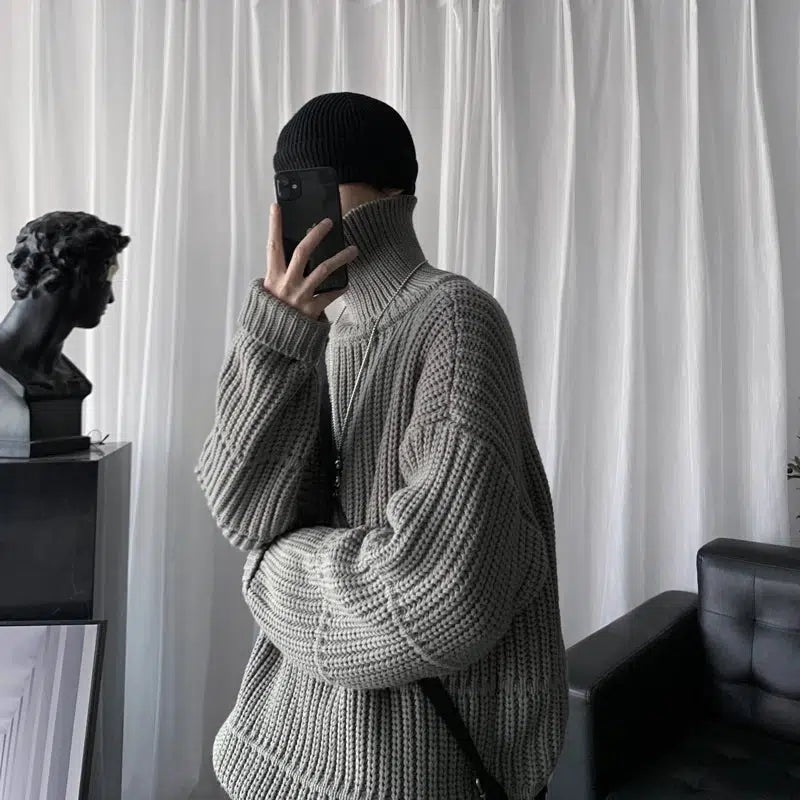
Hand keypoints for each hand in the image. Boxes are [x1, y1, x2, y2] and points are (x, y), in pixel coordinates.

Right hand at [263, 203, 357, 321]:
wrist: (273, 342)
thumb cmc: (273, 313)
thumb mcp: (270, 290)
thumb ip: (281, 274)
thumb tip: (299, 255)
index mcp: (273, 276)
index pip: (273, 246)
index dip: (274, 226)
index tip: (277, 207)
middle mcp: (286, 283)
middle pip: (303, 252)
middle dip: (316, 234)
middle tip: (328, 222)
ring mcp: (300, 296)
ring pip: (324, 270)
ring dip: (341, 258)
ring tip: (353, 250)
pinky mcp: (312, 310)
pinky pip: (331, 294)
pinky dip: (340, 288)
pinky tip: (347, 282)